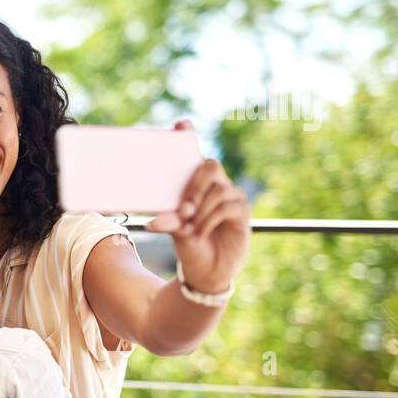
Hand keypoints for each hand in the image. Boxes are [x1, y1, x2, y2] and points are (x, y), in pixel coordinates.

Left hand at [146, 120, 250, 293]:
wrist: (206, 272)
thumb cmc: (190, 247)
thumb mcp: (175, 233)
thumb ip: (169, 222)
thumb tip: (154, 221)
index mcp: (195, 186)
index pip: (194, 154)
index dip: (188, 137)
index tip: (180, 125)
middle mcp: (215, 186)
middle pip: (209, 165)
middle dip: (194, 184)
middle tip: (184, 207)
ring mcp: (231, 198)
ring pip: (219, 188)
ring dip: (201, 208)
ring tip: (191, 226)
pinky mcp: (242, 213)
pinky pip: (227, 206)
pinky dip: (210, 220)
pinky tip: (200, 233)